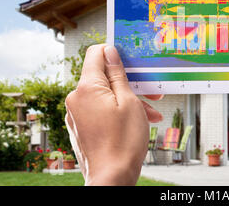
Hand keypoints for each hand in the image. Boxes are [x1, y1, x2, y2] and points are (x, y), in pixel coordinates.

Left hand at [64, 44, 162, 185]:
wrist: (111, 178)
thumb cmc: (123, 142)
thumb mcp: (129, 101)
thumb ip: (118, 74)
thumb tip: (110, 52)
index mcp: (86, 88)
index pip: (95, 53)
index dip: (114, 51)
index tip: (131, 57)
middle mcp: (76, 98)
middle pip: (104, 77)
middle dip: (130, 82)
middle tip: (152, 90)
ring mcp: (77, 114)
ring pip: (105, 95)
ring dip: (128, 100)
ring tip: (151, 113)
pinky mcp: (80, 127)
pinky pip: (100, 110)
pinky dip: (118, 111)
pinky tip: (138, 121)